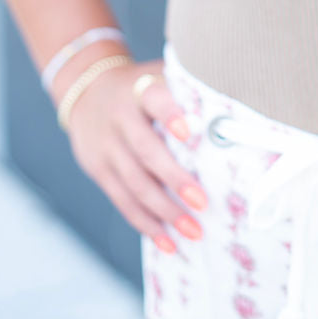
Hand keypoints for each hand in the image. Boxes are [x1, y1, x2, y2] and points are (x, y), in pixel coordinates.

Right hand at [63, 59, 207, 254]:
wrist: (85, 90)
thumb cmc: (139, 88)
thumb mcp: (156, 77)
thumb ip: (185, 92)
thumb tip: (233, 118)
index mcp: (138, 90)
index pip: (153, 98)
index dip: (168, 113)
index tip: (187, 132)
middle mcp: (120, 118)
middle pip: (146, 151)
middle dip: (175, 179)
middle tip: (202, 203)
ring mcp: (106, 146)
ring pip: (134, 183)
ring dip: (164, 211)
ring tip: (192, 231)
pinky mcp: (98, 169)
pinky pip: (122, 201)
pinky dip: (145, 224)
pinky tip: (167, 242)